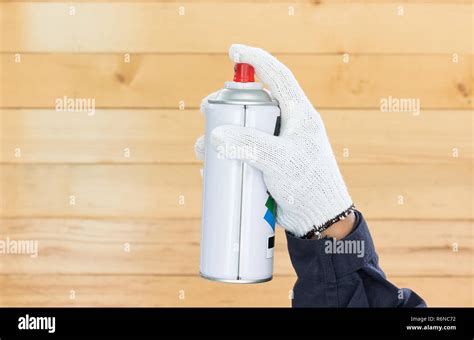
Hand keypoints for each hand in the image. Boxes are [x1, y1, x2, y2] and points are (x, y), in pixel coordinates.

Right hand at [195, 44, 352, 237]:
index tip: (234, 51)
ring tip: (203, 147)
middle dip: (227, 103)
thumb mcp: (278, 159)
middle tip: (207, 108)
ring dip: (220, 134)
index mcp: (298, 114)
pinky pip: (242, 151)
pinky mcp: (267, 163)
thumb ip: (248, 144)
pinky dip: (226, 155)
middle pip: (252, 103)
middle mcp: (286, 125)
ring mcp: (275, 144)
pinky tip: (212, 166)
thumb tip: (214, 134)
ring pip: (243, 128)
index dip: (256, 60)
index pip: (277, 76)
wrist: (318, 218)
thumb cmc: (307, 184)